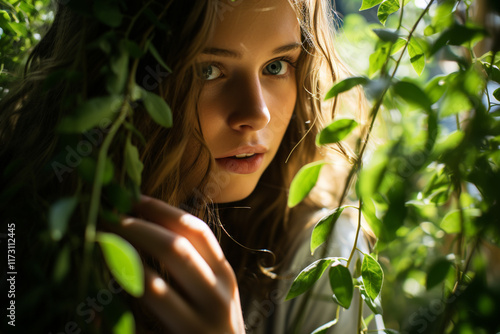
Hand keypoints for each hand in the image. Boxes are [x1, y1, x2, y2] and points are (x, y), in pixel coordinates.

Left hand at [108, 195, 244, 332]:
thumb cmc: (215, 326)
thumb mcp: (214, 291)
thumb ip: (194, 264)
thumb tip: (151, 228)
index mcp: (225, 274)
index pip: (196, 231)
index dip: (163, 211)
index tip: (134, 198)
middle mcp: (218, 294)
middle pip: (176, 248)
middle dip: (138, 228)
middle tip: (107, 217)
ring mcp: (199, 323)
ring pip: (154, 283)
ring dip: (121, 259)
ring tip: (98, 243)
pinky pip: (142, 316)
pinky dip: (119, 296)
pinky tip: (104, 283)